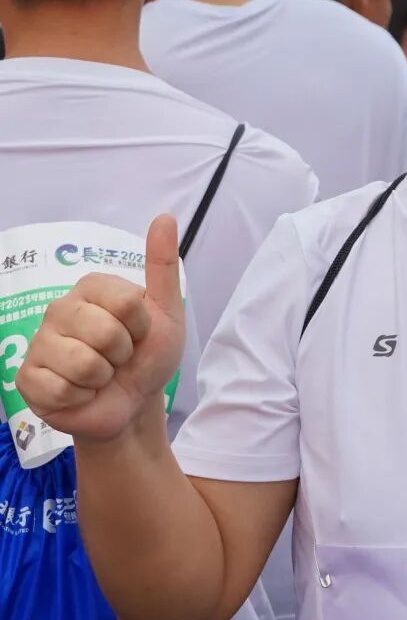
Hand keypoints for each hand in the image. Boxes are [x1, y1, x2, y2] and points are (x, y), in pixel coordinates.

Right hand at [15, 216, 185, 442]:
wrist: (134, 402)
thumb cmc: (148, 354)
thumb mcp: (167, 312)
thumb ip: (163, 267)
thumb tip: (164, 217)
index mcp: (92, 287)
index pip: (126, 301)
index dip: (141, 325)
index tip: (139, 332)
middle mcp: (60, 308)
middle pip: (105, 332)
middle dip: (123, 353)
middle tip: (119, 356)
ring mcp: (39, 342)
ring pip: (83, 363)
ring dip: (103, 377)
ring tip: (102, 374)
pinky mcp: (27, 378)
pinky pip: (61, 388)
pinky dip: (82, 396)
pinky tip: (82, 391)